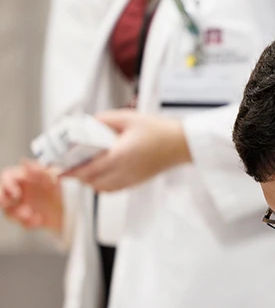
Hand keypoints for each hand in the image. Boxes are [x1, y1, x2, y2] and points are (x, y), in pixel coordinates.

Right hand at [0, 160, 62, 232]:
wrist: (76, 208)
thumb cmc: (64, 189)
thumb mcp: (55, 178)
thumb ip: (39, 170)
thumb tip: (24, 161)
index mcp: (26, 177)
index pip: (7, 177)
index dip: (6, 184)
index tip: (16, 193)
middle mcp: (22, 190)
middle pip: (1, 194)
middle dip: (2, 199)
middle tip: (8, 204)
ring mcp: (24, 204)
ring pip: (9, 210)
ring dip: (17, 214)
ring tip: (30, 214)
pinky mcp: (30, 218)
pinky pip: (22, 223)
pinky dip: (29, 223)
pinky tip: (39, 220)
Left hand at [63, 109, 191, 191]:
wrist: (182, 144)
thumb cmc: (160, 131)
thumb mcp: (128, 118)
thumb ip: (105, 120)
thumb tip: (88, 123)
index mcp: (121, 155)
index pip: (89, 169)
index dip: (71, 171)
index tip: (59, 170)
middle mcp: (125, 171)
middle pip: (92, 181)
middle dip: (78, 176)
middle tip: (68, 167)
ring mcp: (132, 179)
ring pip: (102, 188)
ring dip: (90, 182)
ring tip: (83, 171)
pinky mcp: (138, 181)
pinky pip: (114, 189)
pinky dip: (103, 185)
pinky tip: (101, 176)